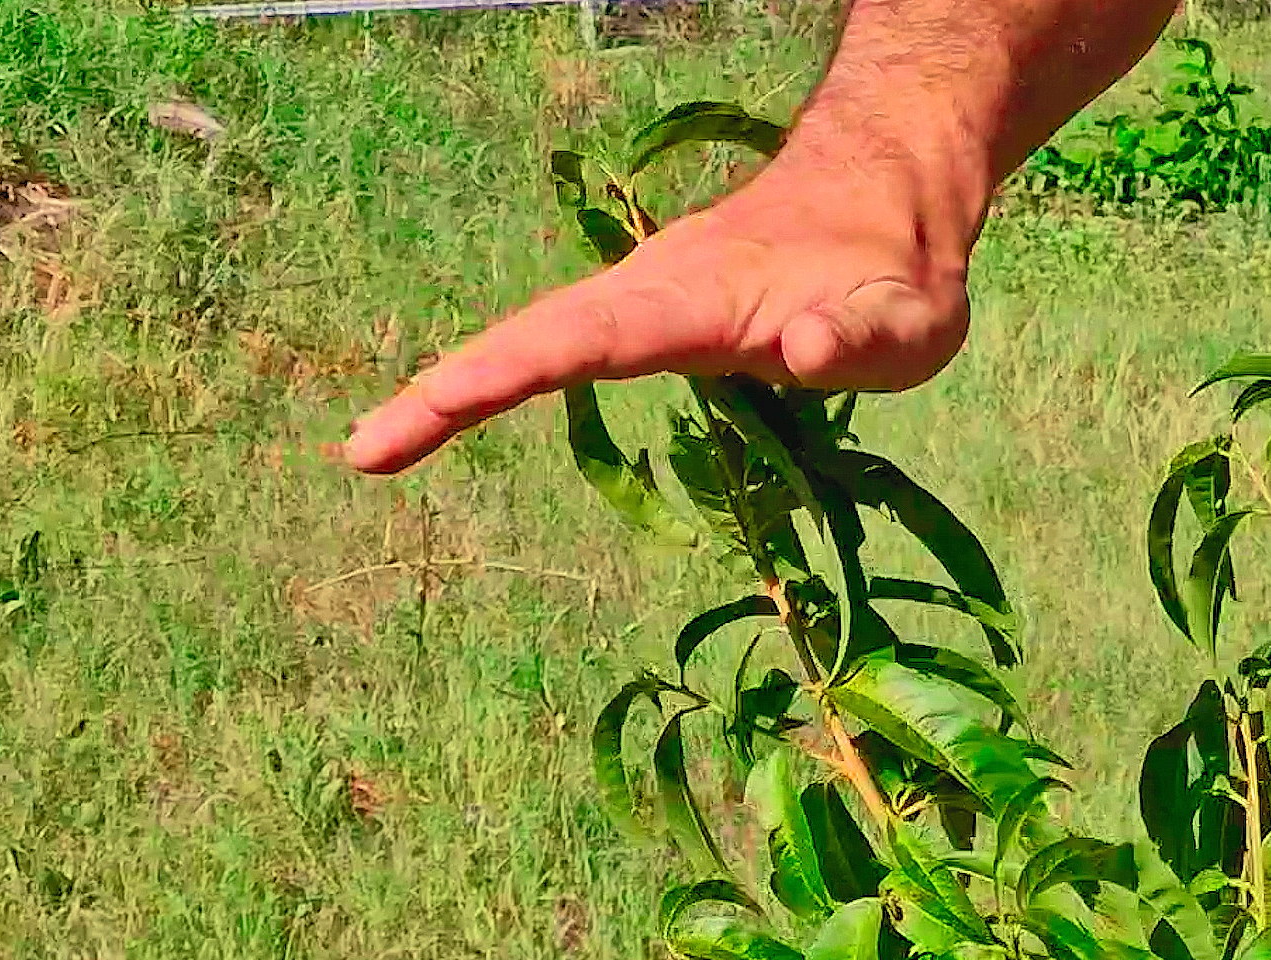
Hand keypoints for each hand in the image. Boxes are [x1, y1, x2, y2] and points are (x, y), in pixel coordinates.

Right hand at [341, 136, 983, 474]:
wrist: (888, 198)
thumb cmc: (900, 271)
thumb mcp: (907, 317)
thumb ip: (862, 334)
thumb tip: (806, 352)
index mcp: (696, 301)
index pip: (584, 341)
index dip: (505, 375)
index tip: (429, 410)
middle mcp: (651, 297)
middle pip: (530, 342)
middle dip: (444, 391)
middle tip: (363, 450)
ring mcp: (646, 308)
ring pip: (538, 342)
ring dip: (457, 387)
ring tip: (379, 445)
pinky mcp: (655, 323)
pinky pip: (564, 353)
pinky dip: (502, 380)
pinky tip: (451, 413)